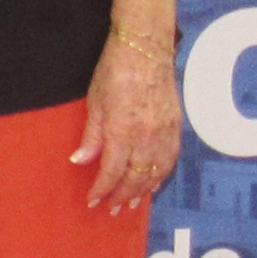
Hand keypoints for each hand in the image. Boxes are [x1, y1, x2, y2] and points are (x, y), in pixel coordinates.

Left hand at [73, 31, 181, 211]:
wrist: (146, 49)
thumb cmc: (114, 71)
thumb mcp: (95, 102)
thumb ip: (92, 135)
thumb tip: (80, 161)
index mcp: (122, 131)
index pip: (112, 171)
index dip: (102, 189)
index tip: (93, 200)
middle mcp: (146, 137)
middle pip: (135, 177)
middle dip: (122, 195)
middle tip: (112, 209)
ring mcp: (164, 132)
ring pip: (155, 172)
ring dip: (142, 190)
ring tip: (131, 202)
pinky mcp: (176, 126)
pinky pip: (170, 159)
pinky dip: (161, 175)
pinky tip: (153, 182)